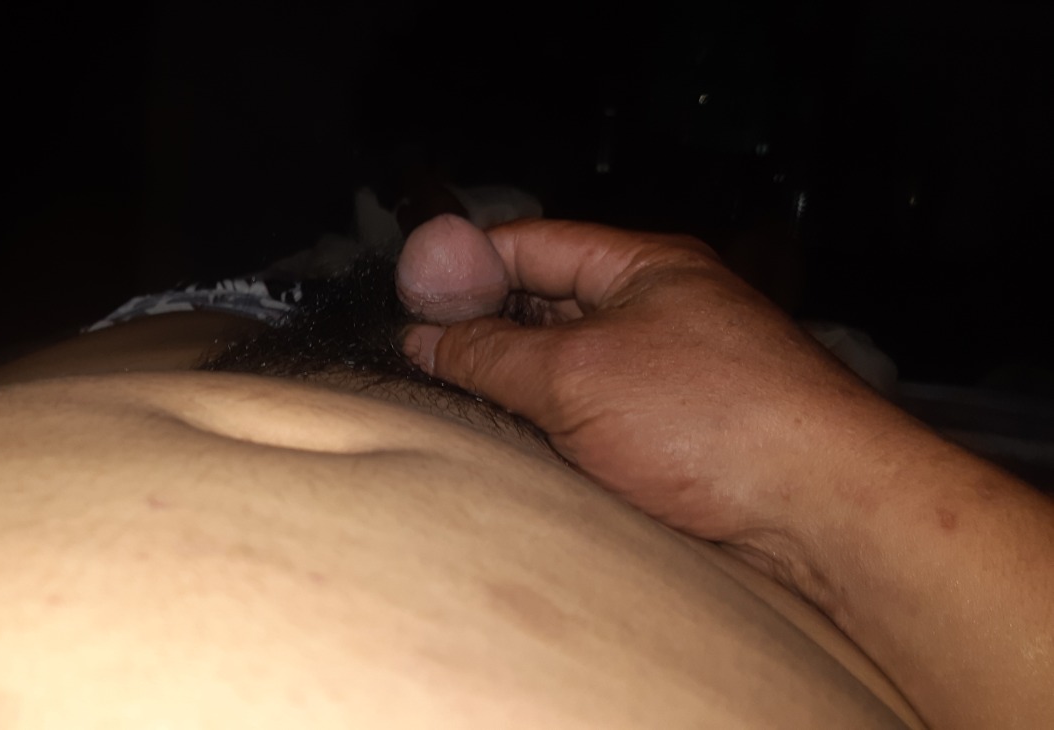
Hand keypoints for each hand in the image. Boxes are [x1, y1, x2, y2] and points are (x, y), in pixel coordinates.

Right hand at [397, 214, 909, 544]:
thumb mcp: (576, 373)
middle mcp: (660, 314)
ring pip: (566, 371)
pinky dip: (553, 434)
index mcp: (644, 268)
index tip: (408, 302)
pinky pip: (593, 422)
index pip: (531, 245)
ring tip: (461, 413)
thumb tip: (425, 339)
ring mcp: (671, 378)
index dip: (464, 266)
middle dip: (484, 333)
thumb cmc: (719, 419)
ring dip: (517, 391)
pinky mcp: (679, 439)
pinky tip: (521, 455)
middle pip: (545, 307)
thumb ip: (490, 351)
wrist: (821, 510)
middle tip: (423, 365)